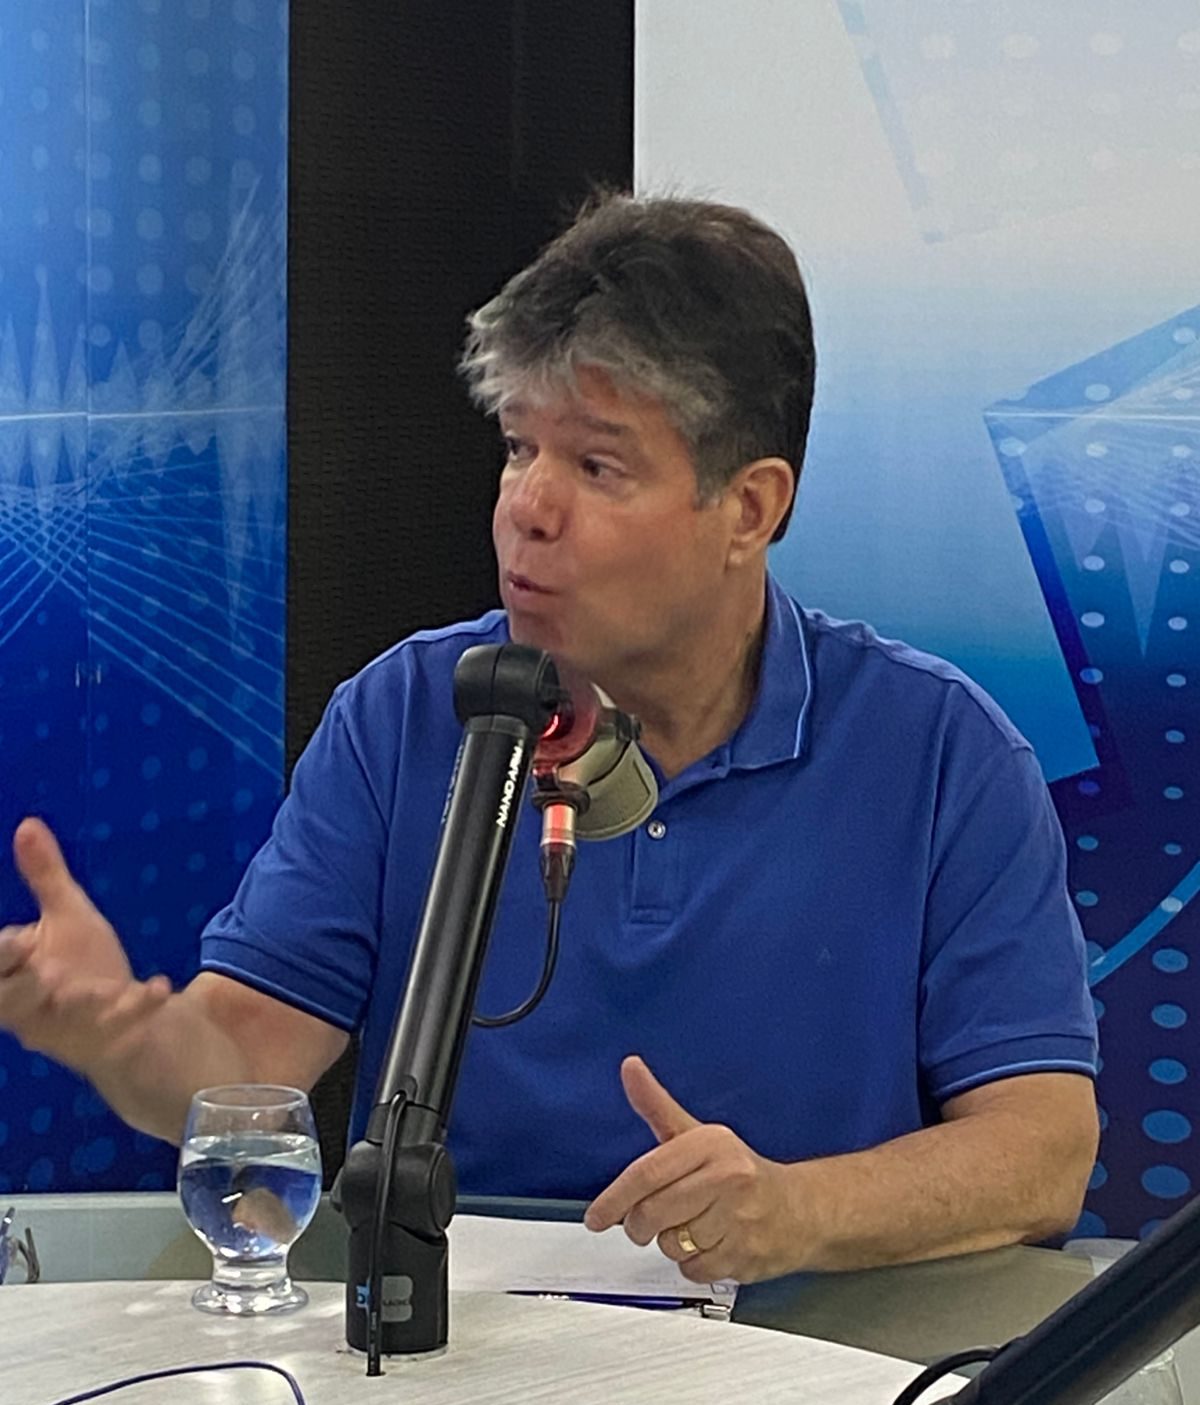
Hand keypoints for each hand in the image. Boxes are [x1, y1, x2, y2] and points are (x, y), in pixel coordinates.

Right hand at [0, 817, 170, 1071]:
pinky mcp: (110, 1034)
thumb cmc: (81, 966)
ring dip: (77, 1002)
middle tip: (38, 965)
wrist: (123, 1017)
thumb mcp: (66, 916)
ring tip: (94, 989)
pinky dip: (141, 1004)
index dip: (1, 955)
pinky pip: (123, 1022)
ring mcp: (73, 1024)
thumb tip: (28, 824)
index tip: (18, 939)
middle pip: (12, 1002)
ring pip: (65, 1018)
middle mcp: (35, 1006)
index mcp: (15, 975)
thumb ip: (45, 876)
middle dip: (19, 988)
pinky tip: (161, 984)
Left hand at [584, 1055, 801, 1284]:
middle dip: (639, 1225)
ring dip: (671, 1243)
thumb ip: (658, 1105)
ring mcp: (741, 1220)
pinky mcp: (746, 1257)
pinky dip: (693, 1263)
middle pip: (654, 1214)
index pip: (648, 1174)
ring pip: (671, 1245)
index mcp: (711, 1144)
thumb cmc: (740, 1171)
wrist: (802, 1209)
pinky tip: (710, 1244)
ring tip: (693, 1226)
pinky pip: (694, 1270)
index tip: (596, 1217)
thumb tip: (629, 1067)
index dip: (615, 1199)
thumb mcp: (698, 1134)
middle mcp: (729, 1178)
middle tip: (644, 1223)